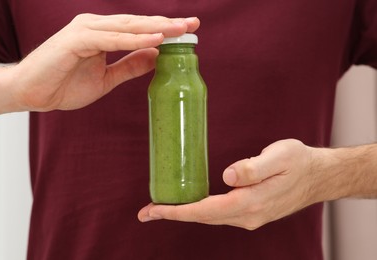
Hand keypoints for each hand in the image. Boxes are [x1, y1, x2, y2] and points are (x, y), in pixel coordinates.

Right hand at [0, 14, 198, 114]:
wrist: (32, 93)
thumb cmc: (64, 84)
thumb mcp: (107, 78)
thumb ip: (130, 65)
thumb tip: (156, 56)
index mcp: (103, 33)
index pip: (139, 29)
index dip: (164, 29)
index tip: (189, 31)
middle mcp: (96, 26)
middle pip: (138, 22)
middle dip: (167, 23)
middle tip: (193, 23)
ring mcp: (85, 30)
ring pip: (128, 27)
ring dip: (155, 27)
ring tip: (181, 29)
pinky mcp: (76, 40)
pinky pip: (111, 39)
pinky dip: (133, 39)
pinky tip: (154, 38)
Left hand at [138, 139, 319, 229]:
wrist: (318, 176)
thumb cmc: (299, 162)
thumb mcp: (280, 157)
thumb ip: (254, 167)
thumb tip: (228, 176)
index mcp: (251, 203)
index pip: (205, 211)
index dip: (177, 211)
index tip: (154, 210)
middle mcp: (248, 215)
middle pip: (203, 218)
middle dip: (174, 214)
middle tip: (147, 210)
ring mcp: (250, 216)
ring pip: (210, 218)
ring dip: (185, 214)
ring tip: (162, 208)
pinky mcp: (251, 211)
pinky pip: (219, 214)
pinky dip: (200, 211)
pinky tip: (191, 204)